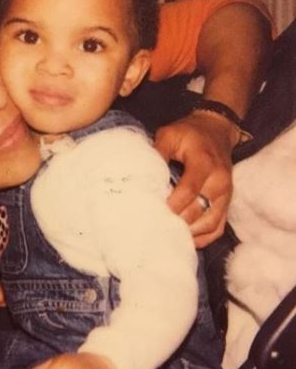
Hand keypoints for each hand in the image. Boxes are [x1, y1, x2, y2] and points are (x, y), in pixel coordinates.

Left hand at [155, 111, 236, 247]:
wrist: (216, 130)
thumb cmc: (189, 133)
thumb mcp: (169, 134)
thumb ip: (157, 153)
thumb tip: (142, 175)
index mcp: (204, 164)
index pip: (189, 191)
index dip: (172, 205)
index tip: (153, 212)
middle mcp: (219, 182)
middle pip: (198, 211)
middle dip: (176, 221)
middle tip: (154, 226)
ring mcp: (225, 195)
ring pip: (209, 224)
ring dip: (188, 232)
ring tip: (166, 234)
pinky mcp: (226, 204)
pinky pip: (216, 229)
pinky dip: (201, 238)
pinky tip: (183, 238)